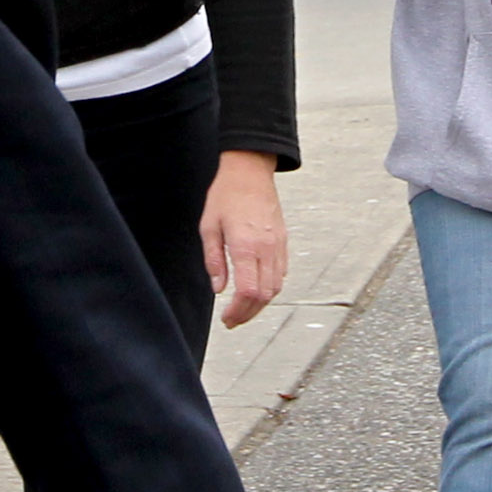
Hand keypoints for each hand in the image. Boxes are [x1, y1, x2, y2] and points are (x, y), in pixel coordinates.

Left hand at [200, 149, 287, 327]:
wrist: (250, 171)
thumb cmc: (227, 194)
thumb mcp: (209, 226)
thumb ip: (213, 260)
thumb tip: (218, 288)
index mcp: (245, 246)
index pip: (248, 292)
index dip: (238, 312)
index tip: (227, 319)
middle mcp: (266, 249)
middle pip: (264, 296)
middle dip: (248, 314)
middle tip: (232, 320)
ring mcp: (278, 245)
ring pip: (276, 287)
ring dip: (260, 304)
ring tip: (243, 309)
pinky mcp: (283, 241)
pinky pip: (282, 273)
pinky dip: (271, 288)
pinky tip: (257, 290)